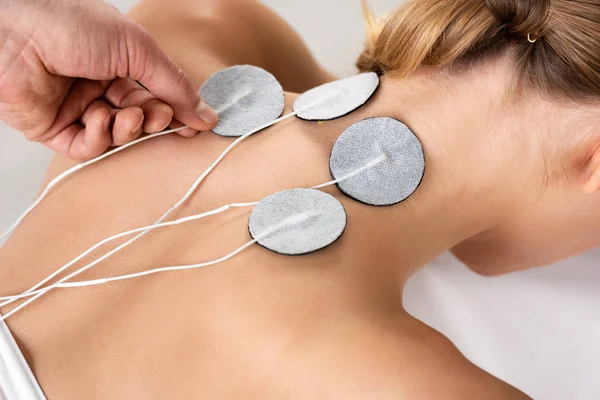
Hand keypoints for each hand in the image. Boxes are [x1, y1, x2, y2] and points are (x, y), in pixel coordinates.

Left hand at [0, 0, 217, 160]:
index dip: (174, 110)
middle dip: (152, 121)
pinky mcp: (54, 129)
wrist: (15, 32)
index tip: (193, 123)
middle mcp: (98, 86)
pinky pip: (87, 147)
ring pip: (116, 136)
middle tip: (158, 116)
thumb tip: (206, 115)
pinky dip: (99, 138)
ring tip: (125, 115)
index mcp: (118, 63)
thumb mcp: (137, 48)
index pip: (156, 94)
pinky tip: (98, 118)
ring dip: (127, 129)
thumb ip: (174, 84)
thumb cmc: (70, 24)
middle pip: (140, 118)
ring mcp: (76, 108)